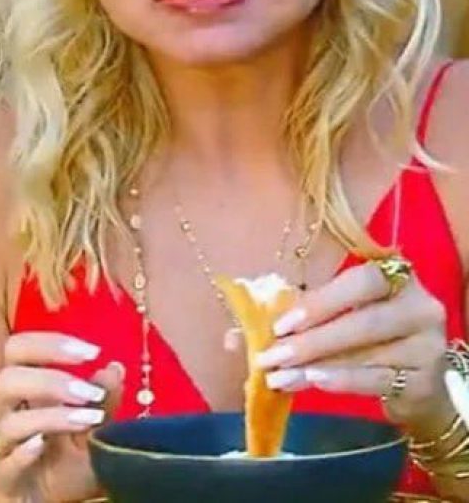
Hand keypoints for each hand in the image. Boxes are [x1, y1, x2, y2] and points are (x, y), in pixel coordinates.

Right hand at [0, 332, 123, 502]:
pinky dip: (22, 453)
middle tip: (89, 391)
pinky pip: (3, 464)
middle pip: (7, 380)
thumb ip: (100, 402)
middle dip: (50, 380)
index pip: (18, 351)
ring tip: (87, 420)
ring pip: (8, 423)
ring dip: (49, 418)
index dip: (48, 344)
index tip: (90, 351)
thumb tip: (115, 367)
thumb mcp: (89, 434)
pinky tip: (42, 446)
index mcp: (15, 392)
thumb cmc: (60, 469)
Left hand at [252, 259, 447, 426]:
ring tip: (278, 376)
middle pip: (364, 322)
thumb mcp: (331, 318)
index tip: (281, 324)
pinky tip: (313, 382)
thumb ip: (288, 320)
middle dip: (310, 341)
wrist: (414, 379)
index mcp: (393, 276)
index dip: (321, 301)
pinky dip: (342, 381)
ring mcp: (427, 346)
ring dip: (316, 366)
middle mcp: (418, 306)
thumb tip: (231, 338)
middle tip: (270, 356)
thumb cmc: (364, 337)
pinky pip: (378, 380)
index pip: (361, 281)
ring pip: (367, 354)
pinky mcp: (425, 382)